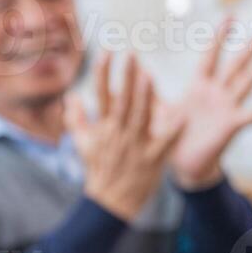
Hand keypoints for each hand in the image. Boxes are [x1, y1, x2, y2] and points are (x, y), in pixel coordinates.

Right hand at [70, 53, 184, 222]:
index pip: (103, 94)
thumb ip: (76, 118)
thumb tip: (70, 96)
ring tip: (147, 74)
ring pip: (140, 117)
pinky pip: (164, 142)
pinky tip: (181, 115)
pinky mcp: (153, 159)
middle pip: (123, 101)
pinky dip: (172, 130)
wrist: (110, 200)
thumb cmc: (98, 168)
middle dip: (127, 77)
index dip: (105, 73)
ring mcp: (135, 146)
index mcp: (104, 127)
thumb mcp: (83, 143)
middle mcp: (119, 133)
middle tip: (132, 54)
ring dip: (143, 96)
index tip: (108, 51)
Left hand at [163, 17, 251, 189]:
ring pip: (248, 81)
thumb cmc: (172, 136)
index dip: (220, 37)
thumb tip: (136, 69)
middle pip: (237, 63)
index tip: (230, 16)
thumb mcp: (159, 110)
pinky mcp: (231, 124)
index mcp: (200, 87)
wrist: (182, 164)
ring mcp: (227, 107)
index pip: (211, 56)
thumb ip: (148, 91)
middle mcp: (217, 93)